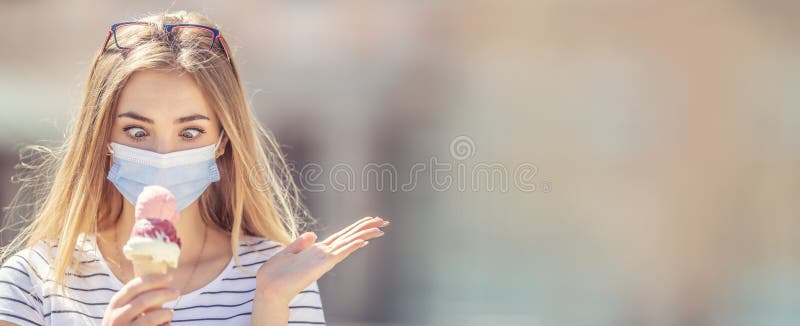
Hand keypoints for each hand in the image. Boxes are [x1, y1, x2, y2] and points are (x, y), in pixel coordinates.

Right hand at [102, 274, 178, 325]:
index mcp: (116, 304)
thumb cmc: (127, 322)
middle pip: (143, 301)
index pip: (133, 287)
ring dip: (165, 313)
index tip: (169, 277)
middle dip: (163, 294)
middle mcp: (116, 317)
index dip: (152, 280)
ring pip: (150, 318)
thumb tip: (162, 280)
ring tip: (170, 313)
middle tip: (176, 292)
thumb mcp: (125, 308)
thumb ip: (137, 297)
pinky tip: (167, 324)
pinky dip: (164, 325)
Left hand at [255, 216, 388, 303]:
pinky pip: (339, 253)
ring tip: (380, 227)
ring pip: (348, 243)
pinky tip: (362, 240)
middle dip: (365, 228)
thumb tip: (313, 234)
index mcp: (317, 251)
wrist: (269, 289)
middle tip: (383, 220)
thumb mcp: (287, 252)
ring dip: (364, 234)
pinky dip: (351, 246)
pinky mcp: (321, 265)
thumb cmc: (276, 274)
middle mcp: (324, 254)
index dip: (354, 228)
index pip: (340, 236)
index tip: (369, 220)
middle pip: (349, 237)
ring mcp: (324, 260)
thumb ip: (300, 243)